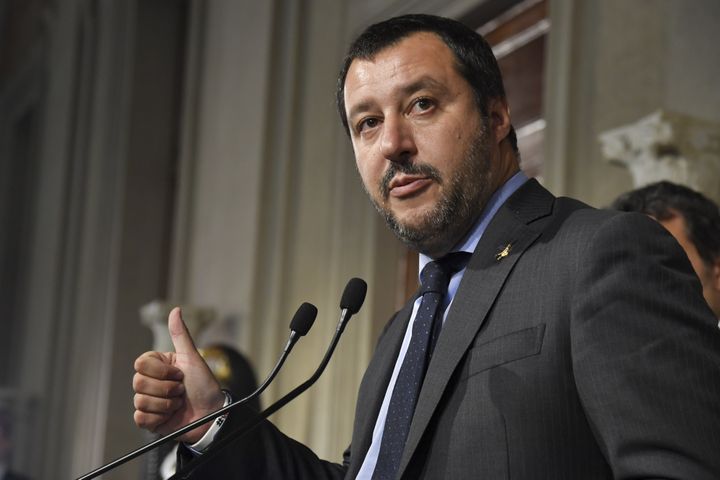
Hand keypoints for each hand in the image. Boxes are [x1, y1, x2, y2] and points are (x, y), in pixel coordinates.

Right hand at [132, 307, 224, 442]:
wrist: (211, 414)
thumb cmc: (205, 385)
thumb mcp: (193, 358)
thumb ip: (181, 335)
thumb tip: (176, 310)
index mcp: (158, 366)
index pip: (141, 364)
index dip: (162, 372)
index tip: (179, 374)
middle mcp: (151, 382)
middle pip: (138, 383)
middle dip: (166, 389)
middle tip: (181, 390)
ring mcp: (149, 401)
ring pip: (140, 401)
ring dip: (166, 404)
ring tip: (178, 403)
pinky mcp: (149, 419)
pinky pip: (141, 418)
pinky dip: (159, 418)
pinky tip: (171, 415)